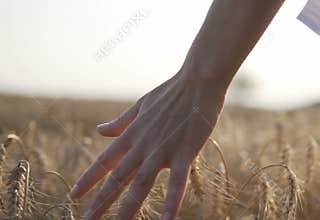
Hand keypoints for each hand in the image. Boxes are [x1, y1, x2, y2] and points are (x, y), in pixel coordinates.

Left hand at [69, 70, 225, 219]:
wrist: (198, 81)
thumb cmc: (171, 93)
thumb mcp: (141, 105)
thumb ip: (121, 122)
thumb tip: (99, 130)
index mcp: (133, 134)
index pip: (105, 161)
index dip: (89, 179)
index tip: (74, 195)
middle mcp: (143, 144)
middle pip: (118, 177)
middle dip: (101, 201)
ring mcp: (163, 149)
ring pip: (142, 183)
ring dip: (128, 207)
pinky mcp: (185, 151)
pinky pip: (178, 181)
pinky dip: (171, 202)